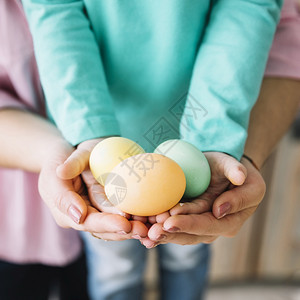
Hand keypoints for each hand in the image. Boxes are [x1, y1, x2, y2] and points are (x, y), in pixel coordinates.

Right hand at [55, 138, 148, 239]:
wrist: (67, 151)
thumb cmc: (59, 158)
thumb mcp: (55, 168)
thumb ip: (63, 192)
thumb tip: (78, 215)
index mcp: (67, 212)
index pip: (88, 222)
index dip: (106, 224)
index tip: (125, 224)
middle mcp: (83, 215)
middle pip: (105, 228)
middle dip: (124, 230)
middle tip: (143, 231)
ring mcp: (96, 208)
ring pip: (115, 221)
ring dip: (133, 225)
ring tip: (151, 226)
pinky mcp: (108, 201)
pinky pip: (122, 209)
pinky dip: (135, 214)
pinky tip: (151, 216)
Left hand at [140, 153, 264, 246]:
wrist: (225, 170)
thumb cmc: (235, 170)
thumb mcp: (243, 171)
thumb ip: (237, 175)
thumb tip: (230, 191)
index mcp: (232, 219)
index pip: (210, 224)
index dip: (190, 224)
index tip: (171, 220)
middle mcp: (215, 226)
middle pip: (192, 234)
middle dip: (171, 233)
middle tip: (152, 231)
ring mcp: (200, 223)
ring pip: (181, 233)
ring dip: (163, 234)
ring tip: (145, 232)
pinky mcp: (188, 218)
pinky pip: (174, 225)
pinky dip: (160, 228)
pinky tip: (144, 231)